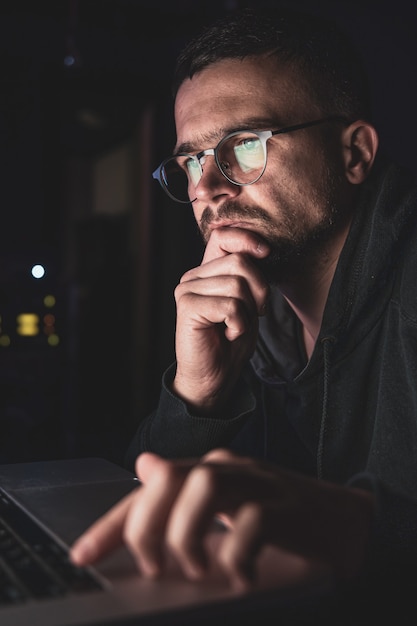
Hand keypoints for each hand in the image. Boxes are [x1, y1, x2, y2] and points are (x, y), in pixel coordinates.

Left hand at [70, 449, 373, 589]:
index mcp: (209, 468)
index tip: (83, 556)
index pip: (148, 488)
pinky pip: (250, 522)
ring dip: (188, 536)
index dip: (112, 523)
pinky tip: (239, 575)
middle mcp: (229, 468)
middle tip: (153, 566)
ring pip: (204, 486)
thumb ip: (185, 492)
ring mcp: (259, 483)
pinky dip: (235, 555)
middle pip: (169, 478)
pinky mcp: (287, 507)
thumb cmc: (280, 518)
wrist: (347, 521)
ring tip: (196, 570)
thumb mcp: (226, 505)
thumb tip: (144, 466)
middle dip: (146, 526)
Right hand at [172, 227, 269, 412]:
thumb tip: (261, 249)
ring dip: (247, 312)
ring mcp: (187, 289)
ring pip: (237, 284)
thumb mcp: (248, 302)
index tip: (265, 253)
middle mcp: (193, 276)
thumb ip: (249, 276)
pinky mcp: (187, 306)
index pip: (224, 237)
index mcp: (207, 271)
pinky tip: (227, 334)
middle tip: (252, 314)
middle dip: (258, 290)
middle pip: (240, 262)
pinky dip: (238, 324)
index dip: (247, 238)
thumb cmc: (231, 341)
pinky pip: (230, 305)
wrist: (214, 377)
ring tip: (235, 327)